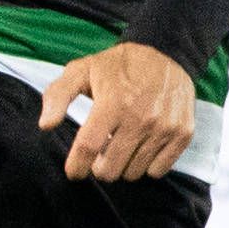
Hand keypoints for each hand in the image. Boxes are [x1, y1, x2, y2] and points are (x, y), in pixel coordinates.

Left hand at [39, 43, 195, 181]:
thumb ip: (58, 95)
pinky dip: (147, 165)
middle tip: (101, 152)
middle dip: (100, 167)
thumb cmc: (118, 66)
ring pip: (134, 173)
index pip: (89, 148)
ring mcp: (164, 127)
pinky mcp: (183, 133)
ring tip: (122, 145)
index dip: (77, 167)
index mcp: (113, 102)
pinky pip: (159, 171)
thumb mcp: (81, 70)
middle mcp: (141, 117)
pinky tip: (142, 146)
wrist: (166, 54)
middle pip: (111, 169)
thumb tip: (46, 125)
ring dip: (123, 165)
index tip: (74, 171)